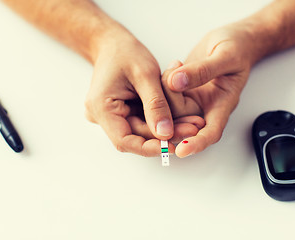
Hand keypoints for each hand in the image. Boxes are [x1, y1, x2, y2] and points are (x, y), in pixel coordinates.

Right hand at [84, 29, 202, 155]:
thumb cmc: (126, 52)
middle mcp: (102, 116)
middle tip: (193, 129)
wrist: (113, 43)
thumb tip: (165, 134)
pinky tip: (182, 117)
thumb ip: (155, 105)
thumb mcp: (145, 74)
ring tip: (193, 123)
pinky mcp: (122, 113)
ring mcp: (112, 116)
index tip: (174, 145)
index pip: (124, 140)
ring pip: (142, 132)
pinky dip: (161, 121)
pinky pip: (142, 123)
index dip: (150, 147)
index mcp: (101, 107)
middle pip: (136, 137)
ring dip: (167, 129)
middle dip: (165, 136)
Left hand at [166, 22, 255, 156]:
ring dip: (166, 90)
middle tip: (172, 76)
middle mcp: (206, 107)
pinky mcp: (183, 91)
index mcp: (222, 104)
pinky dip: (164, 82)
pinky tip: (173, 66)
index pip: (211, 132)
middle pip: (183, 121)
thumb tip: (176, 82)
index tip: (181, 150)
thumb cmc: (238, 48)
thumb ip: (202, 70)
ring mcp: (193, 99)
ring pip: (170, 108)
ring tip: (177, 65)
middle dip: (171, 105)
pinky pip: (166, 95)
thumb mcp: (225, 56)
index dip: (197, 144)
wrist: (235, 40)